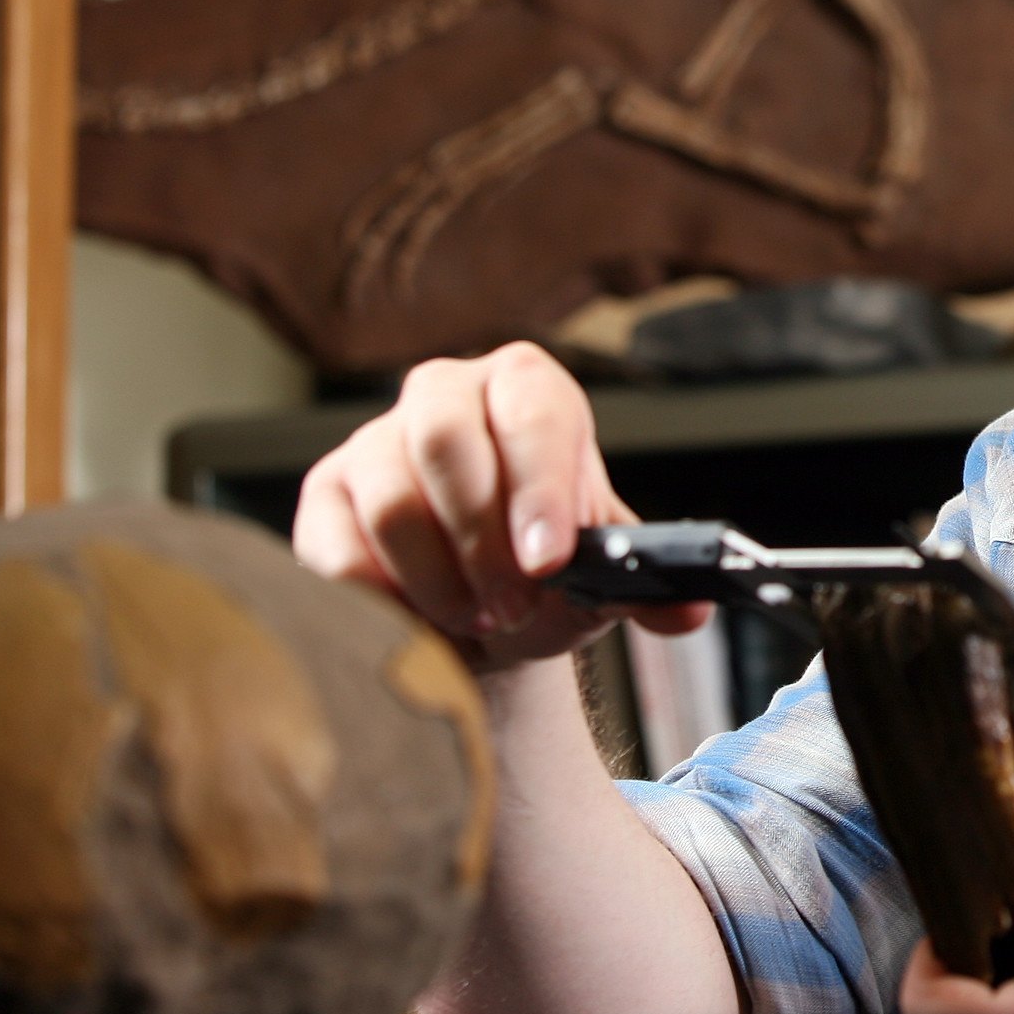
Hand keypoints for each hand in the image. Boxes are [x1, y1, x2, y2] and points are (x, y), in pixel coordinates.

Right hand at [293, 340, 707, 668]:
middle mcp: (447, 394)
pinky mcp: (323, 496)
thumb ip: (644, 585)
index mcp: (528, 388)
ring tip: (474, 622)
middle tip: (512, 607)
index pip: (534, 409)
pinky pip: (337, 546)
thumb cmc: (542, 569)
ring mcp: (375, 440)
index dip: (541, 484)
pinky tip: (418, 625)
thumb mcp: (599, 571)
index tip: (550, 560)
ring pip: (392, 497)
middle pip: (446, 437)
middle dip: (483, 538)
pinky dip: (381, 598)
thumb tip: (689, 610)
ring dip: (437, 577)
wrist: (478, 609)